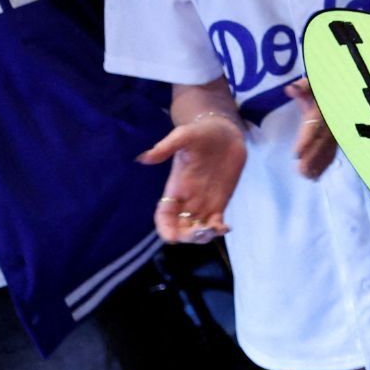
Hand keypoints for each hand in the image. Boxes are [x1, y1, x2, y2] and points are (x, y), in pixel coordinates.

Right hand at [139, 113, 245, 243]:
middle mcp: (187, 198)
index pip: (164, 213)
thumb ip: (166, 147)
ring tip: (214, 229)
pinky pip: (216, 221)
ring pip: (197, 228)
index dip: (164, 228)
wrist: (224, 131)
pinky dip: (218, 229)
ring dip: (202, 236)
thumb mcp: (183, 136)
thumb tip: (144, 158)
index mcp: (175, 186)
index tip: (171, 238)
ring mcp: (204, 201)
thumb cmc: (201, 132)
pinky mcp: (221, 200)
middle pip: (180, 226)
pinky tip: (225, 227)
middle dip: (186, 236)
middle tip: (199, 231)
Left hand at [285, 79, 337, 179]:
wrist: (345, 85)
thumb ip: (304, 87)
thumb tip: (290, 89)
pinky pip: (334, 150)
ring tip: (308, 177)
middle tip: (301, 172)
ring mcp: (338, 129)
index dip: (307, 140)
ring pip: (329, 148)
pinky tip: (317, 175)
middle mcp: (333, 120)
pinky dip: (326, 163)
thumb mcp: (316, 82)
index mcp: (325, 108)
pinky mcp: (340, 135)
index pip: (316, 125)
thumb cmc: (327, 83)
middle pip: (323, 141)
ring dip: (319, 163)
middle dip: (313, 157)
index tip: (296, 154)